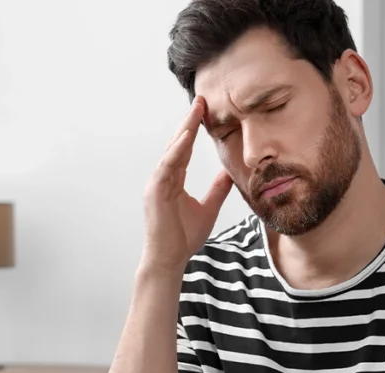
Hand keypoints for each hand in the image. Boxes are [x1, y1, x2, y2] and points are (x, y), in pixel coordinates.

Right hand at [140, 96, 233, 274]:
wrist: (170, 259)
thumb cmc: (183, 238)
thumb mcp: (208, 208)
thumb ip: (217, 190)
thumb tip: (229, 174)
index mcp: (172, 180)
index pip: (184, 149)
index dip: (194, 130)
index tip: (205, 111)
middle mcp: (162, 178)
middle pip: (177, 144)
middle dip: (188, 122)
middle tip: (201, 100)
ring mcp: (156, 183)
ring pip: (172, 150)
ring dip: (184, 130)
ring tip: (196, 111)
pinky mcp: (155, 191)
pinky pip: (167, 165)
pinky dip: (177, 150)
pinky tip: (187, 136)